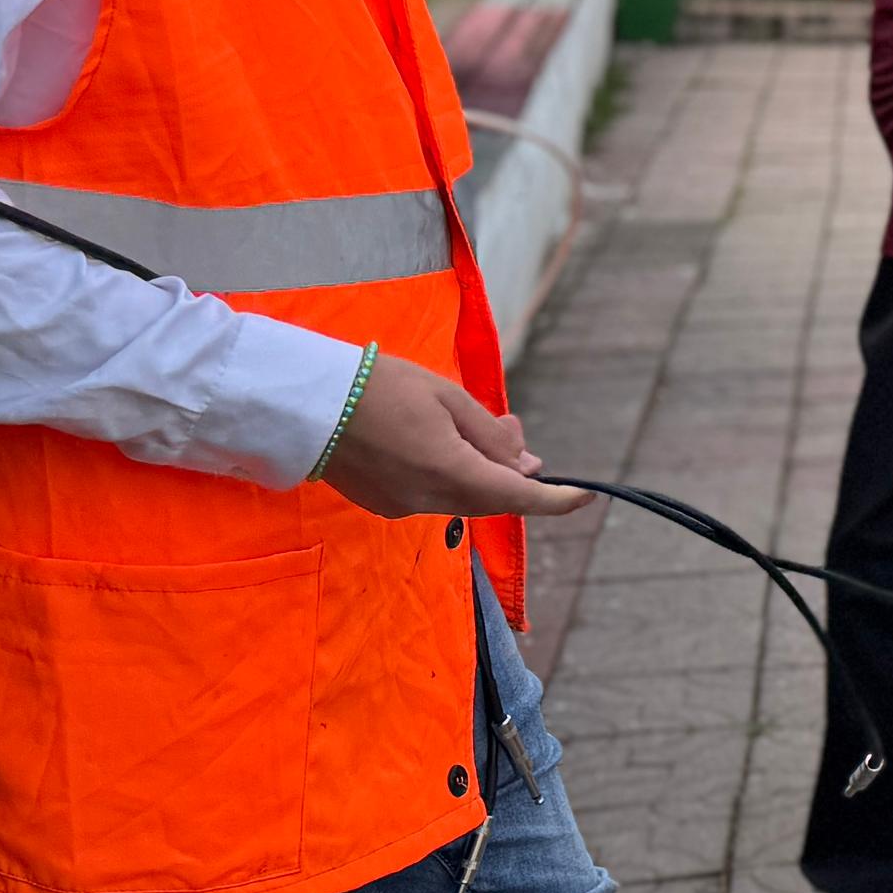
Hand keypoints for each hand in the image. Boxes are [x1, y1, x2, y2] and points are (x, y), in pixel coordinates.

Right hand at [320, 355, 592, 521]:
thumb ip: (491, 436)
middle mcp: (426, 500)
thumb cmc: (381, 386)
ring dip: (480, 472)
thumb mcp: (449, 399)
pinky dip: (450, 476)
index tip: (586, 495)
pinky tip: (440, 444)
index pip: (517, 497)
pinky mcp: (381, 503)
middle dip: (512, 472)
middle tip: (512, 431)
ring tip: (475, 429)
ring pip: (461, 498)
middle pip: (490, 498)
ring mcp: (400, 506)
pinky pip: (432, 496)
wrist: (306, 400)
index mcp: (449, 472)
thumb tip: (526, 463)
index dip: (556, 500)